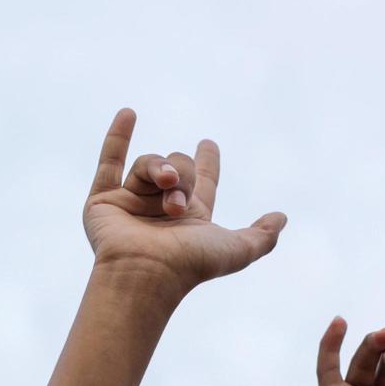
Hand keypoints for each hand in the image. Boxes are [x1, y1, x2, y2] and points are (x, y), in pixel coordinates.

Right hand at [83, 109, 285, 297]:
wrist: (145, 273)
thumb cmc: (189, 265)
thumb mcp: (236, 250)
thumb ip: (262, 237)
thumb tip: (281, 218)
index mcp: (190, 218)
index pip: (202, 182)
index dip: (207, 163)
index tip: (208, 145)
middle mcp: (160, 208)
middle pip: (178, 166)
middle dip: (183, 174)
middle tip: (179, 204)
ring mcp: (130, 204)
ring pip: (149, 163)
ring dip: (160, 169)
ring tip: (165, 184)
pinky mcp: (103, 202)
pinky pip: (109, 162)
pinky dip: (117, 137)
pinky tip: (129, 113)